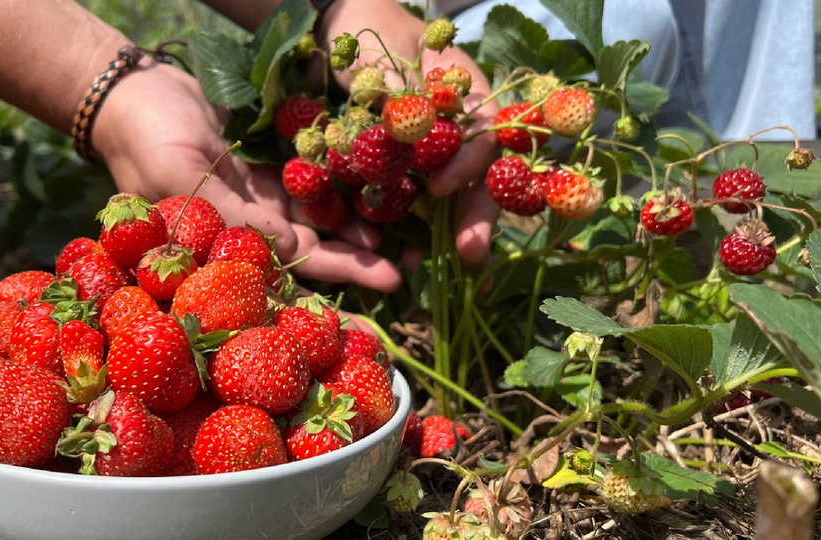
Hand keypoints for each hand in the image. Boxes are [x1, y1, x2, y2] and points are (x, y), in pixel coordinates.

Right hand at [91, 59, 401, 291]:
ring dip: (363, 223)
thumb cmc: (142, 139)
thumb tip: (290, 247)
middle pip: (316, 250)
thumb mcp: (177, 178)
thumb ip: (231, 214)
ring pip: (324, 216)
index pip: (289, 271)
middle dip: (362, 259)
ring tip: (409, 229)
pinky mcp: (273, 164)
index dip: (337, 279)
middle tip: (413, 266)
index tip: (385, 285)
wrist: (131, 92)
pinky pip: (318, 176)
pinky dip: (348, 181)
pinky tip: (384, 182)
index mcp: (226, 242)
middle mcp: (251, 226)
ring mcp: (265, 195)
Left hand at [317, 0, 502, 263]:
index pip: (483, 131)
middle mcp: (457, 126)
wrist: (337, 32)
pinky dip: (411, 230)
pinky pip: (414, 203)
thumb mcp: (374, 53)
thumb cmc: (364, 32)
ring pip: (451, 198)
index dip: (467, 161)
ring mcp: (433, 151)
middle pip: (477, 175)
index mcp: (464, 91)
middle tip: (471, 254)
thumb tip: (401, 120)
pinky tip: (404, 257)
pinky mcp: (405, 170)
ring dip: (446, 233)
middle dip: (475, 216)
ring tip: (433, 265)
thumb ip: (389, 86)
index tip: (440, 186)